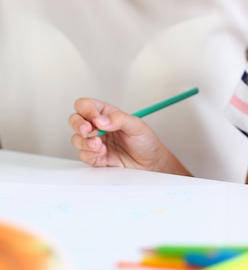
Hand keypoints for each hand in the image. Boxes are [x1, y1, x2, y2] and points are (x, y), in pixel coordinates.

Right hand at [69, 98, 186, 173]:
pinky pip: (82, 155)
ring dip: (84, 142)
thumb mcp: (137, 125)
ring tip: (100, 145)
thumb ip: (118, 119)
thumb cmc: (146, 142)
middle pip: (75, 120)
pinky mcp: (95, 157)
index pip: (86, 105)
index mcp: (107, 114)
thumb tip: (101, 120)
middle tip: (88, 130)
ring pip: (76, 139)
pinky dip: (89, 154)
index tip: (96, 119)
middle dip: (78, 125)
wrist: (150, 164)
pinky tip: (102, 153)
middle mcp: (98, 127)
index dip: (87, 110)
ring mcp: (95, 142)